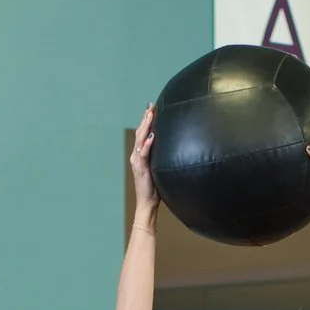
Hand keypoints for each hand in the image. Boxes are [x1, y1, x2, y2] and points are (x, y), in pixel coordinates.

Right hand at [129, 104, 159, 227]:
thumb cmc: (155, 188)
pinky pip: (144, 154)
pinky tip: (153, 135)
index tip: (152, 108)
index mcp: (140, 155)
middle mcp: (136, 156)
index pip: (143, 134)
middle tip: (151, 106)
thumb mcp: (158, 169)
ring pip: (140, 140)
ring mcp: (137, 162)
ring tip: (150, 114)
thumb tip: (172, 148)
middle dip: (145, 118)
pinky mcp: (141, 169)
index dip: (146, 121)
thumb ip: (161, 158)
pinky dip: (148, 144)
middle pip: (140, 133)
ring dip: (145, 126)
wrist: (147, 203)